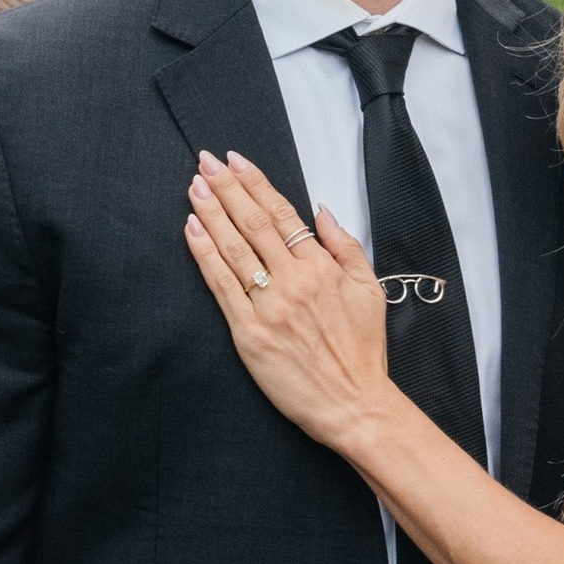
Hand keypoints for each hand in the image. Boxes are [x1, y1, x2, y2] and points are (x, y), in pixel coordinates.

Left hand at [184, 151, 405, 465]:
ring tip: (194, 187)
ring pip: (233, 249)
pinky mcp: (249, 334)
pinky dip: (205, 255)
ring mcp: (268, 307)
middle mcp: (293, 281)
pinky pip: (221, 286)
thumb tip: (321, 211)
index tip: (235, 160)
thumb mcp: (370, 288)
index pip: (282, 212)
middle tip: (205, 161)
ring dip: (211, 213)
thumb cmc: (362, 350)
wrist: (353, 403)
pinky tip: (193, 231)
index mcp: (321, 267)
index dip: (255, 183)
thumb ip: (345, 245)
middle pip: (252, 223)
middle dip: (226, 187)